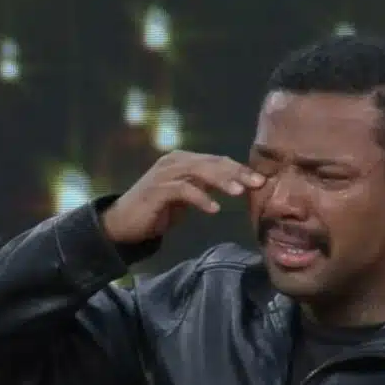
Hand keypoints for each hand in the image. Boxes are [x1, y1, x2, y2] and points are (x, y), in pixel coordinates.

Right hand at [101, 150, 264, 243]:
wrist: (122, 223)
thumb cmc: (156, 211)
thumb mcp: (185, 197)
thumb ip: (204, 188)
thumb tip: (235, 187)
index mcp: (184, 160)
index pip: (217, 161)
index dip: (239, 169)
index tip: (262, 180)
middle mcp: (175, 161)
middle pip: (212, 163)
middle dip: (237, 172)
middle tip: (259, 183)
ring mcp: (164, 173)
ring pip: (199, 172)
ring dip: (222, 181)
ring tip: (240, 192)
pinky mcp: (157, 189)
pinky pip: (183, 190)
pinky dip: (200, 198)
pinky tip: (214, 209)